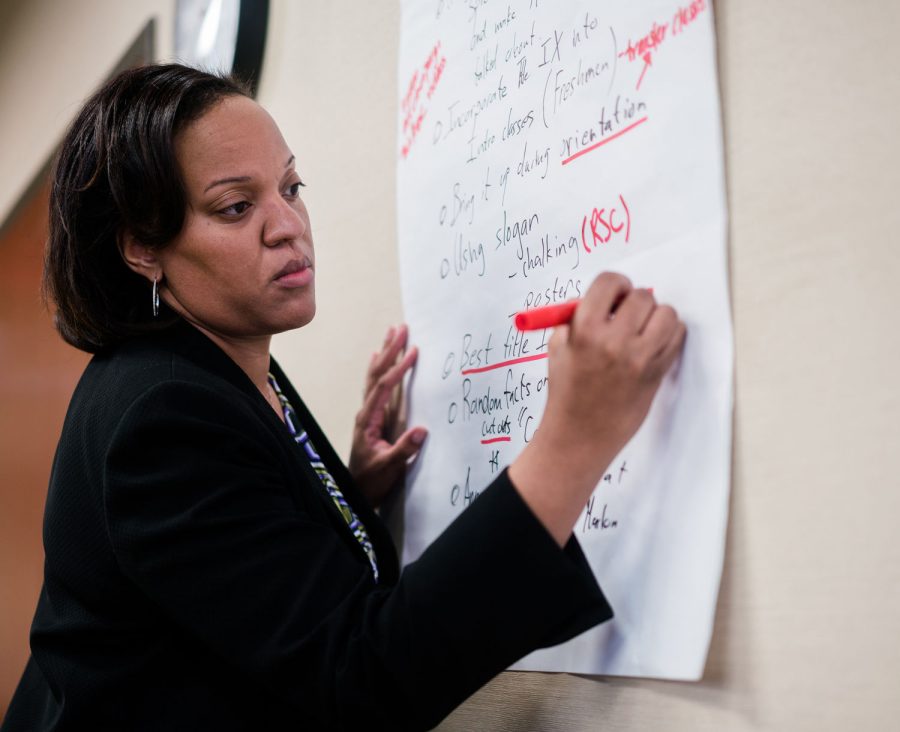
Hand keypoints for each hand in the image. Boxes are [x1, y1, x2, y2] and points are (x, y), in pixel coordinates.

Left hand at [349, 324, 427, 507]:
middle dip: (389, 351)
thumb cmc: (373, 480)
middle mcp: (366, 412)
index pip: (383, 388)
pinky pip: (375, 386)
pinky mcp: (373, 417)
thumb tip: (422, 430)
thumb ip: (403, 450)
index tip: (413, 352)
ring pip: (375, 376)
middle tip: (401, 329)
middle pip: (376, 374)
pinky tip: (377, 357)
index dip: (398, 369)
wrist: (358, 491)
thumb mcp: (389, 468)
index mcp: (368, 420)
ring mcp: (369, 413)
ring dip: (384, 354)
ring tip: (393, 333)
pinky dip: (378, 368)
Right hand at [509, 272, 685, 544]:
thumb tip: (604, 296)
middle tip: (626, 314)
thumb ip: (579, 317)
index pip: (610, 283)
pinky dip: (668, 335)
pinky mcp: (657, 373)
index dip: (614, 285)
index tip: (614, 294)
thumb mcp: (559, 348)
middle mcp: (616, 341)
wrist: (580, 434)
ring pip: (667, 313)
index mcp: (586, 330)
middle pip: (642, 296)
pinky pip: (676, 337)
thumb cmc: (567, 390)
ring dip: (656, 316)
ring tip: (641, 330)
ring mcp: (640, 358)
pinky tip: (651, 344)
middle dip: (634, 301)